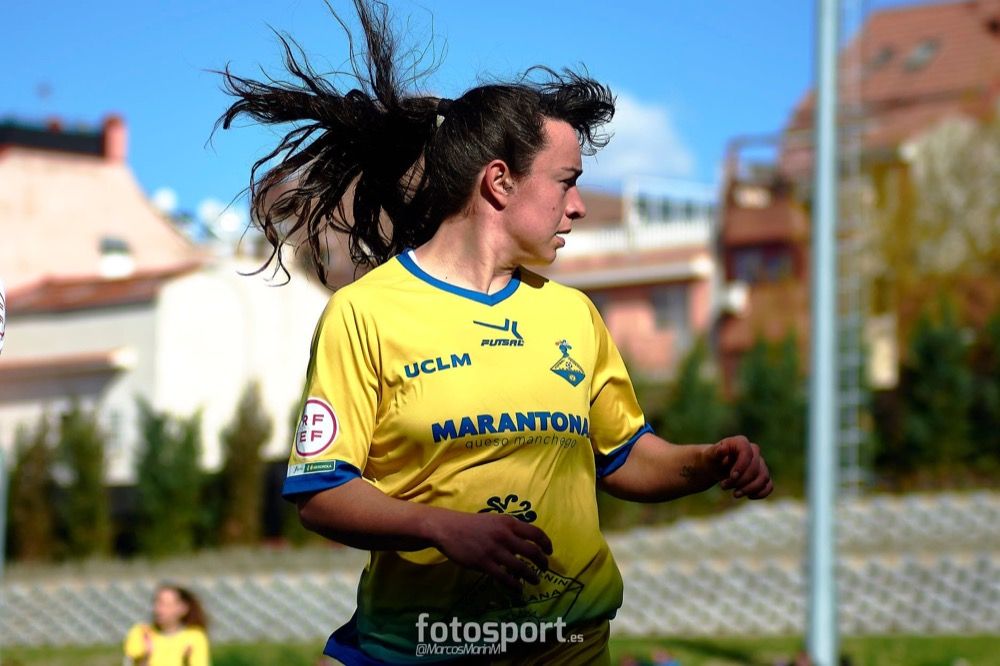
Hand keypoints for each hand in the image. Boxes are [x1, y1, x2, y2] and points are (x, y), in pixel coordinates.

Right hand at [430, 512, 552, 589]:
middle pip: (532, 551)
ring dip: (531, 576)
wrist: (448, 528)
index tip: (550, 551)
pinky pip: (504, 577)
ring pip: (521, 567)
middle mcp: (504, 536)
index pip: (535, 533)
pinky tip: (518, 588)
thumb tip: (526, 541)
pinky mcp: (484, 563)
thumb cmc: (471, 524)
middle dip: (542, 562)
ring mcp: (494, 550)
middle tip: (544, 568)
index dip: (546, 543)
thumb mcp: (494, 520)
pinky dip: (515, 585)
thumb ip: (510, 528)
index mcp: (508, 522)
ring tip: (535, 580)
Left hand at [705, 435, 772, 499]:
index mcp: (741, 442)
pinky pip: (769, 486)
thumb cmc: (713, 460)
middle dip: (740, 481)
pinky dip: (761, 493)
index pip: (747, 452)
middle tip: (723, 486)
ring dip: (749, 489)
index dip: (741, 466)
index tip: (731, 477)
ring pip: (764, 478)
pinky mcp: (763, 476)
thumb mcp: (711, 456)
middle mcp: (754, 451)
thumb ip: (716, 452)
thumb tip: (723, 448)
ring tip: (734, 494)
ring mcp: (760, 463)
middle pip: (755, 468)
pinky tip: (748, 496)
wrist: (716, 467)